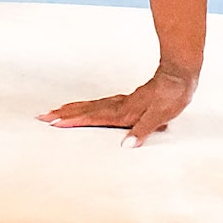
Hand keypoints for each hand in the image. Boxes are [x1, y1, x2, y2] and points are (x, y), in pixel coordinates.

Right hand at [38, 65, 194, 146]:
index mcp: (123, 111)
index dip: (73, 121)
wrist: (179, 76)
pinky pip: (98, 105)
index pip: (92, 117)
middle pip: (85, 109)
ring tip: (54, 112)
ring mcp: (120, 102)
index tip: (55, 123)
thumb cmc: (171, 97)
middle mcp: (117, 105)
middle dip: (63, 114)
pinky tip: (82, 110)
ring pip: (89, 106)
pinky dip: (84, 107)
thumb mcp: (161, 116)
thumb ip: (142, 131)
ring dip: (70, 109)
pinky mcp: (124, 100)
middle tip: (42, 117)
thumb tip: (126, 146)